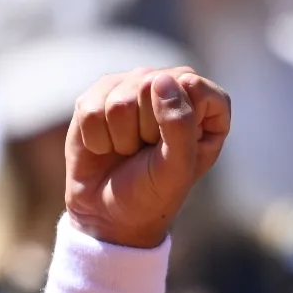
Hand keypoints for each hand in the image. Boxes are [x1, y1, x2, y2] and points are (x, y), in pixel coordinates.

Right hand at [65, 68, 230, 248]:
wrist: (108, 212)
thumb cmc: (154, 192)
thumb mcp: (178, 167)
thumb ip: (180, 124)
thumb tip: (161, 80)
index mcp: (202, 107)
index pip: (194, 84)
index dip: (181, 113)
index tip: (175, 143)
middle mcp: (168, 90)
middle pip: (152, 84)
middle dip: (147, 129)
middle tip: (148, 152)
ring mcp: (130, 88)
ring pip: (120, 98)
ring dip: (121, 137)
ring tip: (128, 151)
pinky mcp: (96, 96)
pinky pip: (91, 107)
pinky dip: (97, 138)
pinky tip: (105, 148)